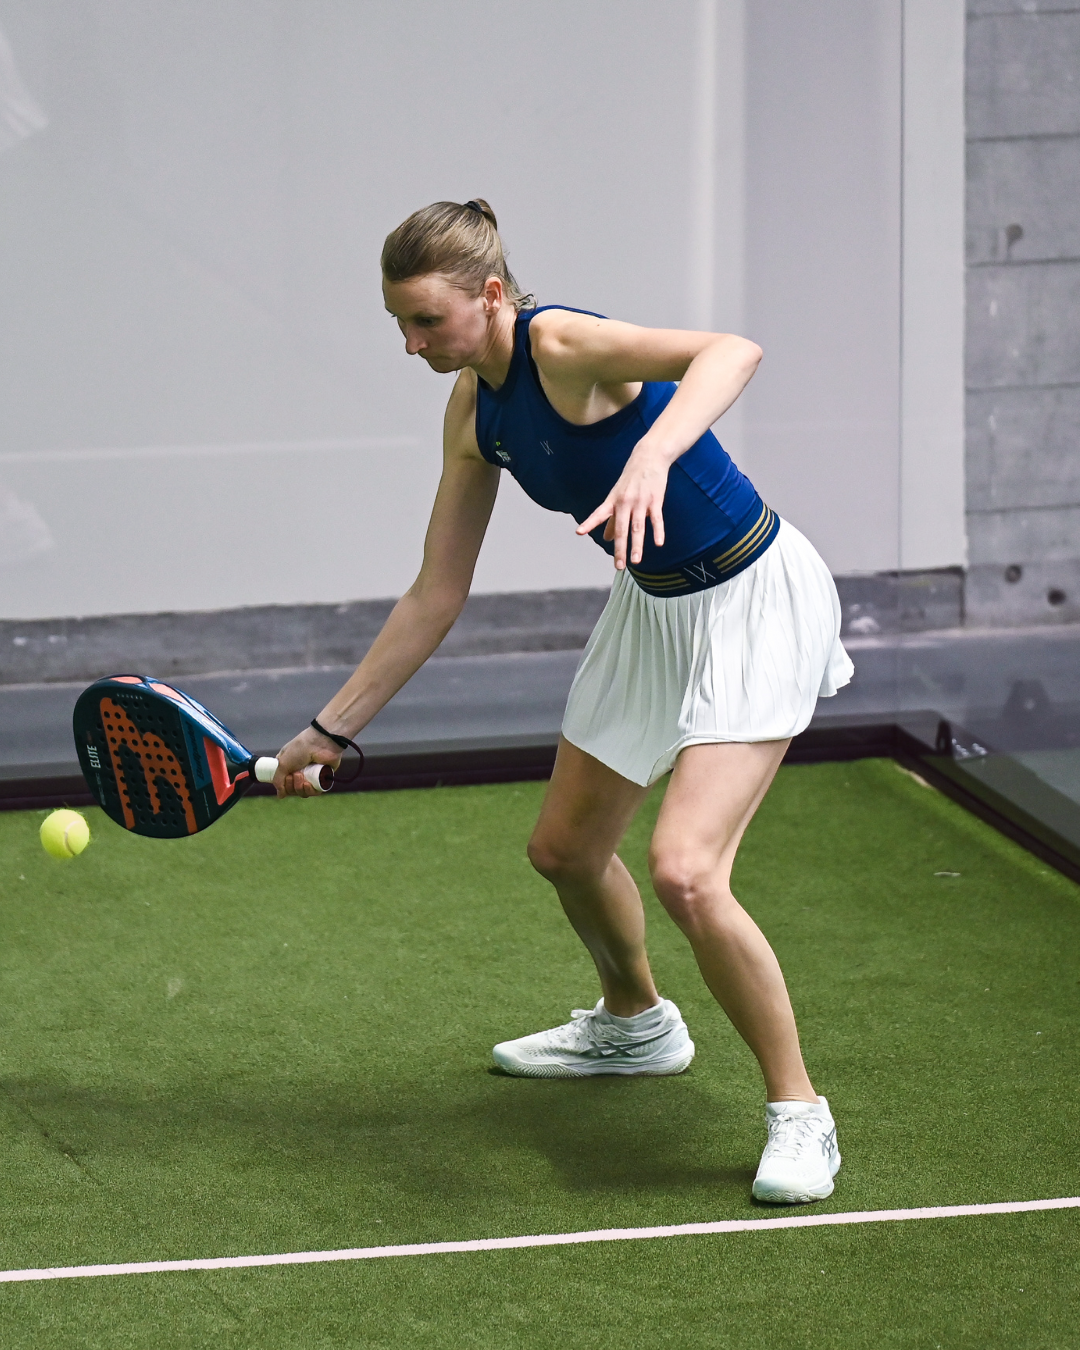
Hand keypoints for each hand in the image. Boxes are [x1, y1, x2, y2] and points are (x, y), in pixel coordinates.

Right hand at [271, 726, 340, 798]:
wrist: (320, 743)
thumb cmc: (300, 749)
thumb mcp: (282, 763)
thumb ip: (278, 780)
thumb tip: (280, 795)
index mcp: (288, 766)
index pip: (283, 783)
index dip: (283, 785)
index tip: (284, 778)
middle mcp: (299, 771)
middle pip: (292, 790)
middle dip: (291, 785)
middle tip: (294, 774)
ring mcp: (311, 775)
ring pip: (302, 792)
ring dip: (299, 787)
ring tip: (301, 776)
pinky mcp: (322, 778)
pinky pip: (314, 792)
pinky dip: (309, 791)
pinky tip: (308, 785)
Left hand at [576, 445, 668, 567]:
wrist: (649, 457)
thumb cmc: (631, 479)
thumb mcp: (618, 496)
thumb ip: (612, 518)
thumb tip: (605, 537)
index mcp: (613, 501)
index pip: (599, 514)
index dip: (589, 523)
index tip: (579, 532)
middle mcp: (624, 502)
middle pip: (621, 529)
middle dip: (619, 548)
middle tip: (618, 565)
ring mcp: (640, 502)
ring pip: (638, 527)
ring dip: (637, 545)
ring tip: (635, 561)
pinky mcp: (655, 500)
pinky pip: (656, 519)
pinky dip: (658, 531)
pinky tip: (658, 543)